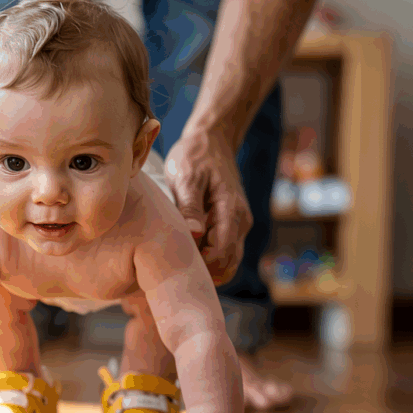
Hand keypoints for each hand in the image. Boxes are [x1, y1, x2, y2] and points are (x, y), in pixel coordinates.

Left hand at [164, 129, 252, 285]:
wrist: (213, 140)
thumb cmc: (195, 156)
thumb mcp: (186, 176)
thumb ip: (190, 206)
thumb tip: (195, 234)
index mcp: (230, 210)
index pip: (222, 252)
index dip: (201, 264)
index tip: (175, 262)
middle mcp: (240, 221)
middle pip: (228, 264)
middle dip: (203, 272)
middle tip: (172, 266)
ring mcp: (238, 226)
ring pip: (229, 263)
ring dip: (207, 269)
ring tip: (178, 262)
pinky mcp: (232, 226)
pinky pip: (225, 254)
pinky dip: (210, 262)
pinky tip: (187, 255)